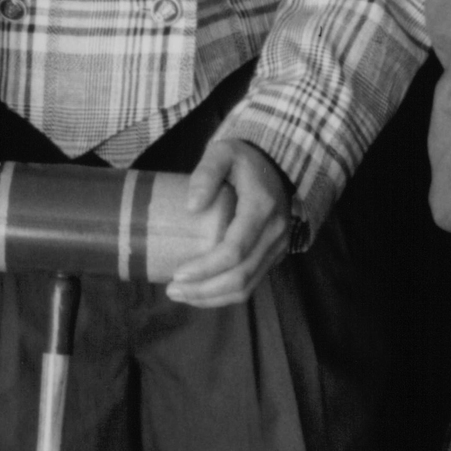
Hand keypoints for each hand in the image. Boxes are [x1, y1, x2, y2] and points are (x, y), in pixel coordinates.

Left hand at [166, 138, 289, 307]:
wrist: (276, 163)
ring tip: (181, 295)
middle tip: (172, 290)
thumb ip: (206, 173)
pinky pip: (252, 283)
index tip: (177, 273)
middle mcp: (275, 233)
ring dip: (213, 297)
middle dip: (204, 290)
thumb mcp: (222, 152)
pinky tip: (201, 293)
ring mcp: (278, 247)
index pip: (234, 250)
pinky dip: (225, 294)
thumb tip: (191, 206)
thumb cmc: (243, 159)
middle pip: (241, 276)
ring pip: (247, 286)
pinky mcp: (274, 255)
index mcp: (262, 208)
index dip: (206, 268)